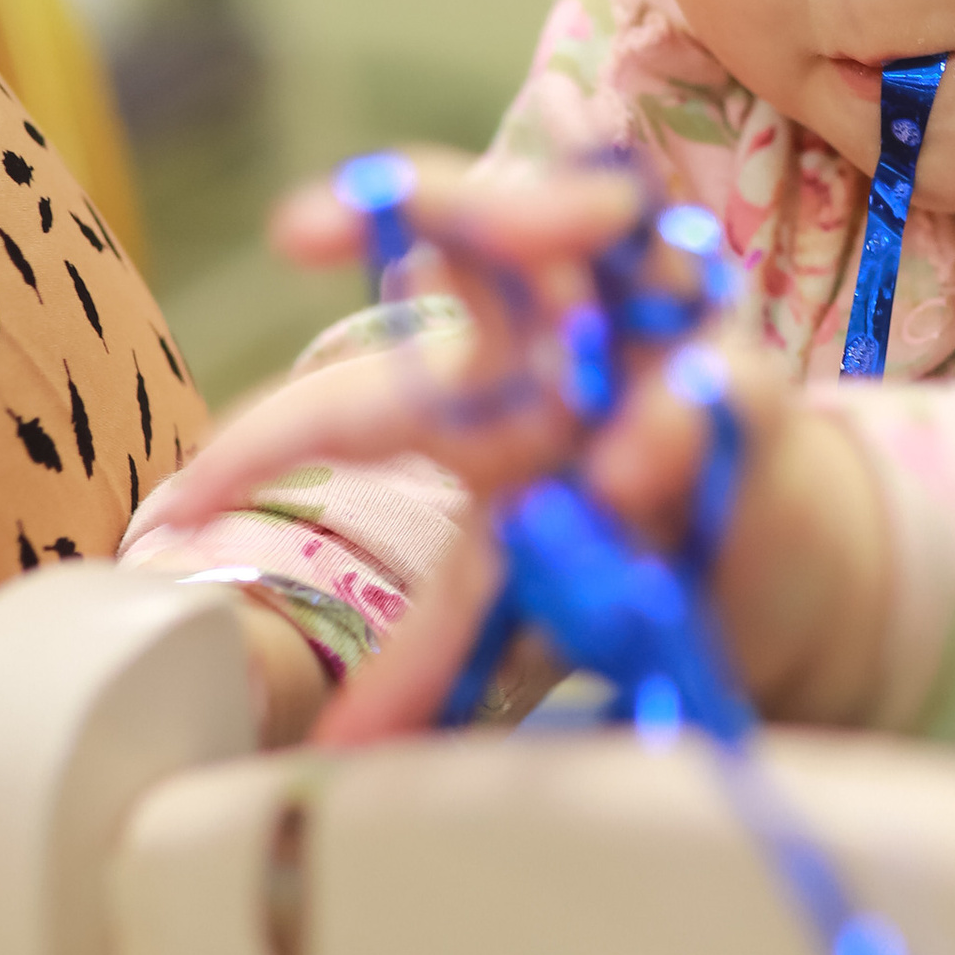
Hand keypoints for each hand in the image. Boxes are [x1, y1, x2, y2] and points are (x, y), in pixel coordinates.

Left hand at [160, 152, 891, 746]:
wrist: (770, 559)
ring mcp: (660, 341)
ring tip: (514, 220)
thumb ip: (425, 659)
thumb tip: (328, 755)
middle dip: (424, 200)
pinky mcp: (747, 394)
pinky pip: (714, 383)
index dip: (266, 447)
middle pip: (490, 226)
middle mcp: (564, 332)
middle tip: (312, 213)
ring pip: (616, 235)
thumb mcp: (509, 596)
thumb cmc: (616, 544)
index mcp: (481, 379)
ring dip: (556, 216)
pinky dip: (672, 413)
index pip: (358, 394)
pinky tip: (631, 456)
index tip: (185, 509)